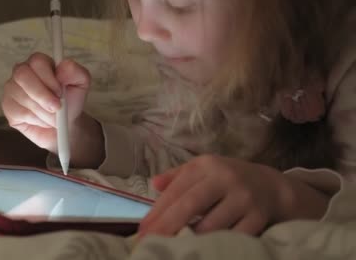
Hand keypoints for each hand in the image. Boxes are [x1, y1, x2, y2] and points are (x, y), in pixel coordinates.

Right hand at [2, 52, 90, 152]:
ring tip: (54, 117)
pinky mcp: (8, 106)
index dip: (48, 78)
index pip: (37, 61)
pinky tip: (42, 120)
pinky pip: (19, 112)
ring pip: (23, 97)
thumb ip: (75, 72)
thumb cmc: (70, 102)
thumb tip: (63, 66)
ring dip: (43, 111)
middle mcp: (22, 72)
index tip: (60, 92)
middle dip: (41, 94)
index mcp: (40, 63)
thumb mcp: (81, 84)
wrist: (64, 127)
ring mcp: (12, 88)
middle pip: (22, 75)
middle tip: (56, 108)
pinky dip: (36, 120)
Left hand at [139, 155, 287, 236]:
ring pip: (212, 225)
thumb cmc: (228, 181)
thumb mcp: (204, 171)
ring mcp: (244, 198)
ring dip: (191, 238)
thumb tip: (154, 184)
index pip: (177, 189)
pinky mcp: (259, 217)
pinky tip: (202, 251)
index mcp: (207, 165)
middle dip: (167, 225)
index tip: (143, 229)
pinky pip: (234, 237)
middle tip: (150, 242)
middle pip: (191, 204)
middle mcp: (225, 178)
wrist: (274, 187)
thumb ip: (178, 177)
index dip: (158, 211)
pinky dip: (217, 245)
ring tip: (174, 248)